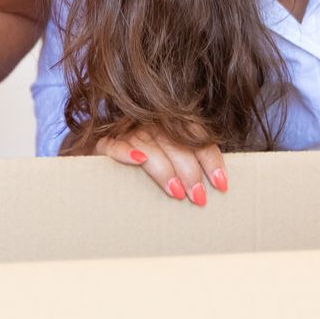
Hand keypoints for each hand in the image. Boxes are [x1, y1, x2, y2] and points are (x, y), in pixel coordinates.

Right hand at [96, 130, 227, 206]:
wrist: (98, 162)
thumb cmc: (140, 163)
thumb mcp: (169, 158)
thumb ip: (189, 162)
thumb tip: (219, 185)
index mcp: (169, 122)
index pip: (196, 136)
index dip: (210, 159)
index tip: (221, 184)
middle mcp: (149, 122)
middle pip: (174, 143)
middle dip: (190, 171)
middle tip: (198, 197)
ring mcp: (125, 131)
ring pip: (149, 146)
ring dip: (164, 169)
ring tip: (177, 192)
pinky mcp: (102, 143)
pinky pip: (114, 145)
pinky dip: (127, 152)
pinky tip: (139, 161)